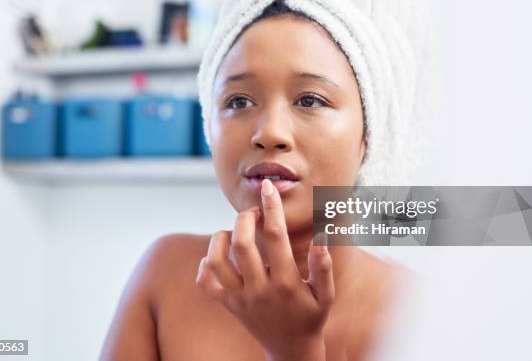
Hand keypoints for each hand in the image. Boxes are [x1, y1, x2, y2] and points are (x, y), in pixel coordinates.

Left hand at [195, 179, 334, 360]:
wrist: (291, 351)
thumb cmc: (311, 317)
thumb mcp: (326, 295)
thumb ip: (324, 266)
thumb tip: (322, 237)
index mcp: (286, 282)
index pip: (275, 236)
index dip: (272, 206)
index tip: (268, 187)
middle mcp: (259, 289)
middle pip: (241, 243)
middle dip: (245, 218)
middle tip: (254, 212)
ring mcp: (240, 299)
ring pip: (216, 261)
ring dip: (220, 238)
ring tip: (234, 231)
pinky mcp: (228, 305)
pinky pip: (206, 282)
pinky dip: (205, 264)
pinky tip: (219, 255)